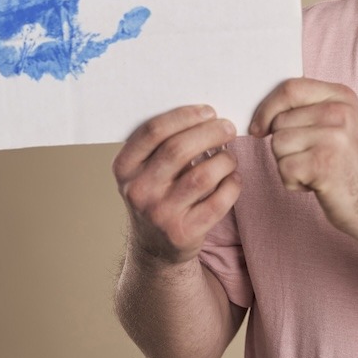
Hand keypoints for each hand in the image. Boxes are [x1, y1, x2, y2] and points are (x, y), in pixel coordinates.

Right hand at [113, 106, 240, 265]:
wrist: (156, 247)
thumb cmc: (157, 194)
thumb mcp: (145, 169)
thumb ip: (163, 143)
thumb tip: (205, 115)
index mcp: (124, 167)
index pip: (153, 131)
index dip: (185, 116)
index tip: (208, 111)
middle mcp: (138, 191)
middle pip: (178, 150)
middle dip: (210, 133)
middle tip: (228, 128)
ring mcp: (160, 214)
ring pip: (202, 176)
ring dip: (224, 160)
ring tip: (230, 156)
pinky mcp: (184, 233)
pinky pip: (218, 202)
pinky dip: (232, 184)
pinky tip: (233, 177)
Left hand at [249, 78, 357, 235]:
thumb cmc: (345, 163)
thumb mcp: (336, 123)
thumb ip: (305, 109)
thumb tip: (260, 114)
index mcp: (341, 96)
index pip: (290, 88)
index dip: (267, 108)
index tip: (259, 127)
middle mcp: (340, 113)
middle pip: (279, 121)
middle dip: (283, 145)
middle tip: (310, 158)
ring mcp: (334, 138)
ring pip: (278, 144)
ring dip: (287, 164)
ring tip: (314, 170)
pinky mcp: (324, 164)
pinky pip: (283, 168)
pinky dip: (292, 182)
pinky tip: (314, 184)